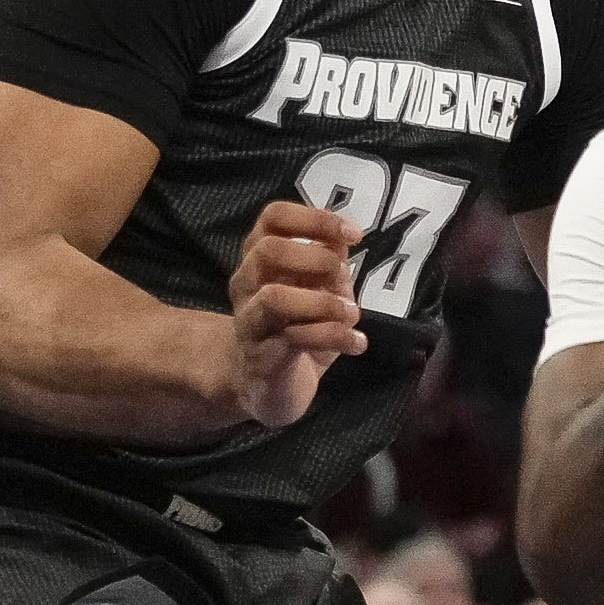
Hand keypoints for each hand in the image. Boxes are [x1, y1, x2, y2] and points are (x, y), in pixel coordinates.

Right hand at [221, 200, 365, 430]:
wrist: (267, 386)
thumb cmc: (296, 329)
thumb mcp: (322, 291)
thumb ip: (330, 264)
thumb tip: (344, 240)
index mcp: (261, 257)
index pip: (274, 217)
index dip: (314, 218)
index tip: (354, 235)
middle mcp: (247, 282)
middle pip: (267, 250)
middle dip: (314, 257)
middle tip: (342, 275)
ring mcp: (249, 320)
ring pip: (273, 296)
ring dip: (323, 302)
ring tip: (352, 314)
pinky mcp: (261, 355)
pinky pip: (293, 338)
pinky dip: (333, 337)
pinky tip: (357, 343)